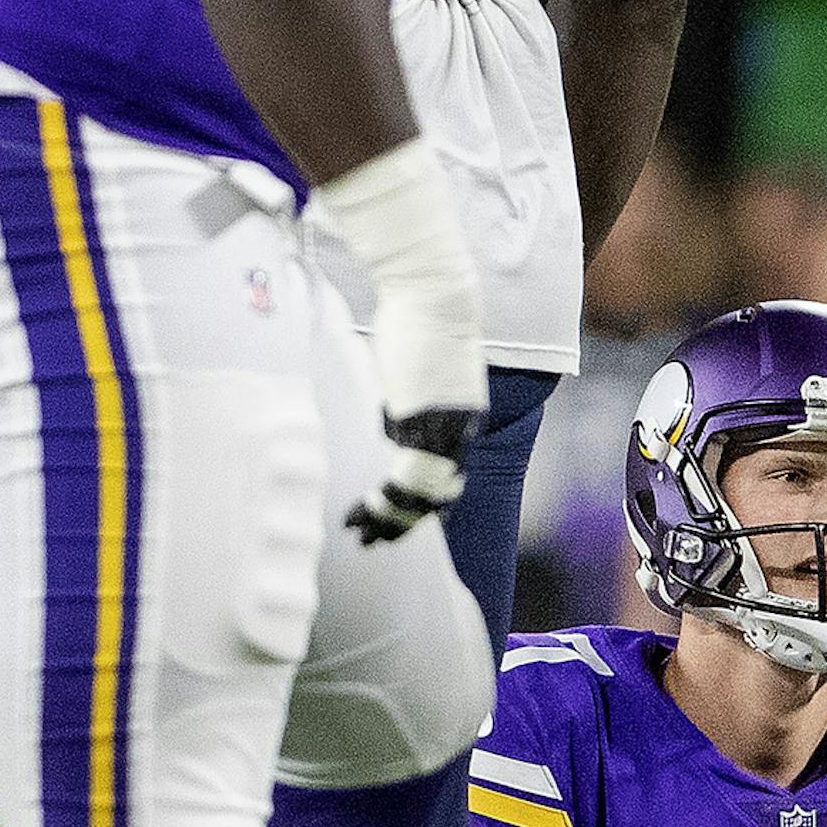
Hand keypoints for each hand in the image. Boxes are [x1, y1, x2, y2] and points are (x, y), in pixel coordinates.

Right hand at [313, 138, 486, 547]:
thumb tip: (389, 409)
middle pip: (441, 491)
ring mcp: (446, 427)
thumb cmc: (422, 312)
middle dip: (408, 520)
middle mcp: (463, 427)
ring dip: (392, 520)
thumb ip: (410, 393)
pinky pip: (406, 478)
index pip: (449, 472)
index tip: (396, 507)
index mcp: (466, 414)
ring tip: (363, 531)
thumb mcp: (420, 364)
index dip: (425, 497)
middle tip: (379, 537)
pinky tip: (360, 511)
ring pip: (423, 493)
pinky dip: (384, 503)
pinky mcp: (424, 421)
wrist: (436, 290)